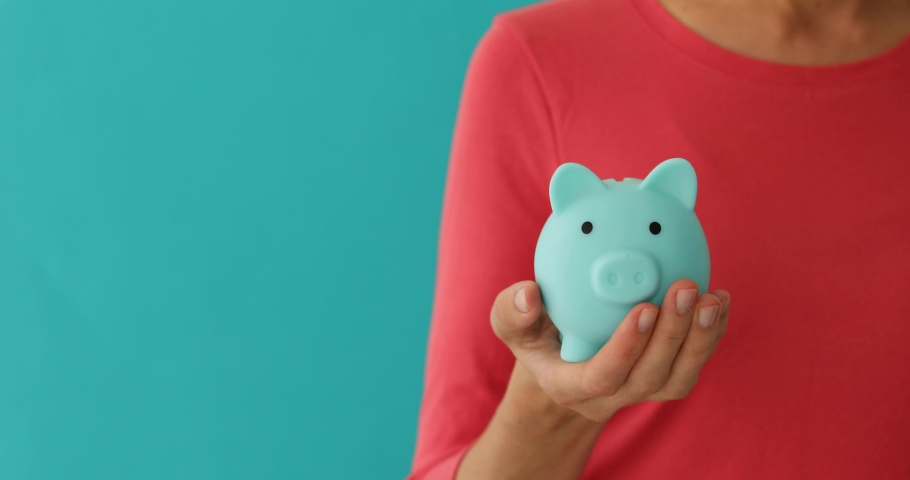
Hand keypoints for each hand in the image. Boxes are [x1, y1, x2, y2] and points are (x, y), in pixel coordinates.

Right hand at [491, 279, 729, 421]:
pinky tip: (720, 299)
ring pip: (680, 378)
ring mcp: (642, 390)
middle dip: (673, 335)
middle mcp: (611, 396)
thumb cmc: (536, 337)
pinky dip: (712, 334)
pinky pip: (694, 364)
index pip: (603, 377)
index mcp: (572, 386)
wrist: (562, 361)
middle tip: (685, 287)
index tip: (643, 308)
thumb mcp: (512, 326)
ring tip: (712, 297)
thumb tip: (529, 293)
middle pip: (650, 378)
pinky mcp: (665, 378)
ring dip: (702, 339)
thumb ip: (512, 311)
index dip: (627, 348)